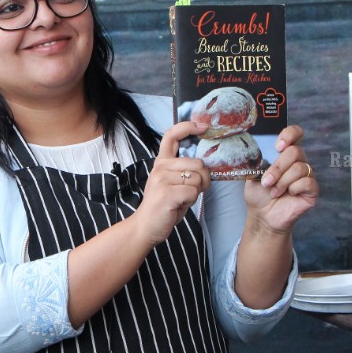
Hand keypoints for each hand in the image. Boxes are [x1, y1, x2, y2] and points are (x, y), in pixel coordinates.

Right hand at [129, 121, 210, 244]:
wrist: (146, 226)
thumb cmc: (163, 205)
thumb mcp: (171, 182)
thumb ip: (184, 170)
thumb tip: (205, 165)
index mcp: (162, 162)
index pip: (171, 135)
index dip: (187, 126)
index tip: (202, 126)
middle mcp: (161, 167)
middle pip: (198, 163)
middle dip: (203, 179)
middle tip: (191, 191)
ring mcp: (162, 179)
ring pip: (198, 179)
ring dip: (197, 192)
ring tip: (182, 199)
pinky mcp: (167, 193)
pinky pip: (193, 192)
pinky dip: (191, 201)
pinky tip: (179, 204)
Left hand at [244, 125, 317, 233]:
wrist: (262, 215)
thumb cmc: (259, 194)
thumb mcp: (252, 174)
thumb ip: (257, 161)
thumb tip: (257, 152)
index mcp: (284, 153)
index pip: (295, 133)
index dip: (289, 134)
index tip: (278, 146)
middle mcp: (298, 161)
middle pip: (295, 151)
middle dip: (278, 167)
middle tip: (266, 181)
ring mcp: (307, 175)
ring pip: (300, 168)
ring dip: (283, 181)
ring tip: (274, 191)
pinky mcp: (312, 190)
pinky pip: (307, 182)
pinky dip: (294, 188)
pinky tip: (289, 194)